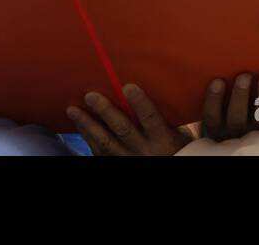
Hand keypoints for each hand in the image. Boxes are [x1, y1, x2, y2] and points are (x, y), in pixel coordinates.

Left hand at [66, 84, 191, 155]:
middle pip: (122, 130)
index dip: (139, 102)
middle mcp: (145, 151)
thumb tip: (182, 85)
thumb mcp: (185, 137)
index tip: (128, 86)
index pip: (150, 118)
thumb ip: (176, 118)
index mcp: (163, 140)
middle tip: (90, 95)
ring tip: (73, 109)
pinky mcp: (118, 166)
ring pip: (106, 144)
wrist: (175, 172)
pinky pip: (100, 154)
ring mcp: (129, 161)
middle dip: (105, 112)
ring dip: (88, 126)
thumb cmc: (182, 152)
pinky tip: (79, 126)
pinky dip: (88, 140)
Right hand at [200, 73, 258, 140]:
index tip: (218, 80)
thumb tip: (211, 64)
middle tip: (245, 76)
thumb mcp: (216, 109)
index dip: (214, 100)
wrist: (241, 134)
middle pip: (237, 118)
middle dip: (240, 97)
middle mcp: (235, 131)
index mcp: (217, 126)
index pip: (212, 116)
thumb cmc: (223, 110)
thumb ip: (215, 96)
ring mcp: (255, 131)